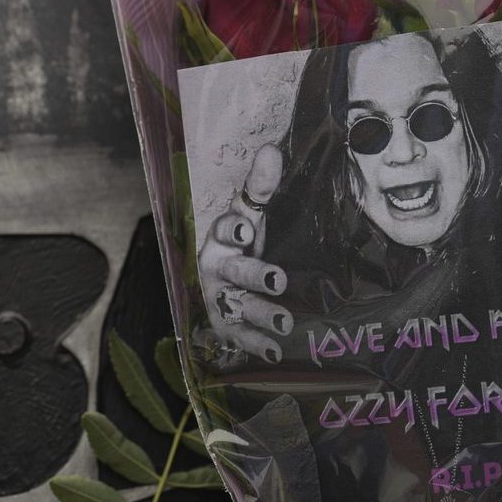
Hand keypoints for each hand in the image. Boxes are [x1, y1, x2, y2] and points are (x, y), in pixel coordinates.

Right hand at [197, 143, 292, 364]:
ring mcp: (220, 299)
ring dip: (261, 315)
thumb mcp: (248, 215)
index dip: (233, 229)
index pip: (224, 229)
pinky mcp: (226, 325)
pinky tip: (277, 351)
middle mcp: (216, 269)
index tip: (245, 229)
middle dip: (254, 275)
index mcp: (221, 238)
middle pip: (234, 271)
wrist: (218, 283)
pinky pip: (240, 336)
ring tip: (285, 321)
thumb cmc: (239, 244)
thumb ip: (259, 188)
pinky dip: (257, 345)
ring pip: (239, 306)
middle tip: (278, 279)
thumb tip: (271, 150)